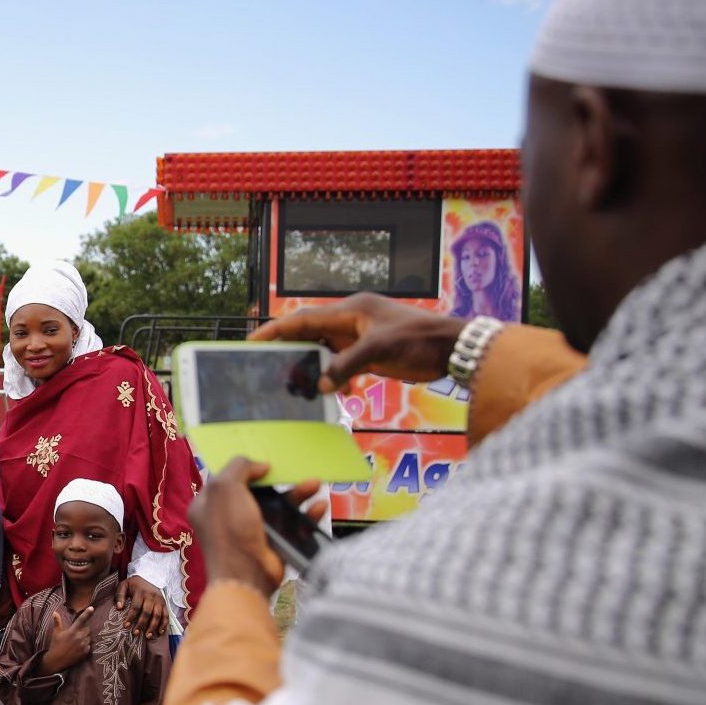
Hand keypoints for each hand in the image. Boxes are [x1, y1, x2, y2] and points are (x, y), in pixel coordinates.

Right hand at [43, 607, 93, 672]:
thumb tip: (55, 612)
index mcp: (72, 631)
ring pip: (89, 637)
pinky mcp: (85, 652)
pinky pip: (89, 646)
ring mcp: (83, 645)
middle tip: (77, 633)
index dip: (87, 613)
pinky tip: (79, 647)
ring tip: (77, 641)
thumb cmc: (55, 645)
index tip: (92, 608)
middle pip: (87, 629)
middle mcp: (79, 637)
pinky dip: (86, 645)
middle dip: (84, 630)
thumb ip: (57, 622)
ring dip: (85, 637)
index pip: (81, 620)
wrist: (56, 660)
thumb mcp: (56, 633)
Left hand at [115, 576, 167, 638]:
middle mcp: (151, 596)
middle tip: (135, 633)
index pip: (136, 606)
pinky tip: (160, 632)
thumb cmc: (133, 584)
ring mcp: (159, 600)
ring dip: (153, 626)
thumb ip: (120, 595)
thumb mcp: (124, 585)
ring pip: (158, 615)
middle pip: (147, 612)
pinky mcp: (164, 604)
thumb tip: (119, 608)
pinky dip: (164, 624)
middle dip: (141, 624)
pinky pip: (166, 615)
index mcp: (140, 592)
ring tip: (147, 636)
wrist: (149, 576)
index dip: (131, 617)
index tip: (126, 626)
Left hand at [189, 458, 326, 598]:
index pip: (226, 480)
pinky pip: (292, 525)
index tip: (263, 463)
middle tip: (294, 472)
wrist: (246, 573)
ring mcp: (252, 531)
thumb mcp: (225, 488)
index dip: (243, 469)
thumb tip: (260, 466)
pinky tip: (318, 507)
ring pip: (278, 507)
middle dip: (278, 482)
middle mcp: (228, 517)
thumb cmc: (230, 528)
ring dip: (297, 494)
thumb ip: (238, 467)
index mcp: (208, 504)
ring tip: (314, 484)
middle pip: (257, 492)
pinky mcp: (273, 544)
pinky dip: (306, 515)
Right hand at [252, 294, 466, 391]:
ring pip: (326, 351)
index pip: (304, 319)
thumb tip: (322, 385)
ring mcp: (361, 337)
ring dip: (314, 368)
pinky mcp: (371, 352)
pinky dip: (336, 377)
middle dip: (291, 350)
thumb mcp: (379, 350)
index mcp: (350, 312)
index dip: (277, 329)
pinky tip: (337, 392)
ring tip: (299, 385)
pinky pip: (343, 363)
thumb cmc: (419, 340)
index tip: (253, 341)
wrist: (453, 347)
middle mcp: (351, 321)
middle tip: (268, 366)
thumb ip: (347, 366)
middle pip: (311, 334)